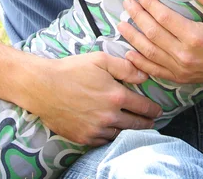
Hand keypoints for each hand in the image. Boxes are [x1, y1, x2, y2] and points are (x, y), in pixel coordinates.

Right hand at [20, 51, 161, 145]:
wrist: (44, 87)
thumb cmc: (72, 69)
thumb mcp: (100, 59)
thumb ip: (125, 67)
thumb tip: (144, 75)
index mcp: (116, 96)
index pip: (143, 107)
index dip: (153, 109)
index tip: (158, 110)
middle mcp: (109, 116)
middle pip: (136, 124)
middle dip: (147, 123)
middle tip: (152, 122)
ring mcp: (96, 130)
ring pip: (121, 134)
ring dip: (131, 132)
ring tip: (136, 128)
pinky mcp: (84, 138)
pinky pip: (104, 142)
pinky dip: (112, 138)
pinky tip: (115, 133)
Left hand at [118, 0, 202, 84]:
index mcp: (194, 36)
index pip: (164, 18)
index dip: (150, 6)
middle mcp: (184, 54)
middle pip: (152, 33)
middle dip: (136, 17)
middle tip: (126, 4)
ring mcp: (180, 68)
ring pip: (149, 52)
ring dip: (133, 37)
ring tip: (121, 24)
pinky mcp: (180, 78)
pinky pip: (154, 70)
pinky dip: (139, 62)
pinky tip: (128, 53)